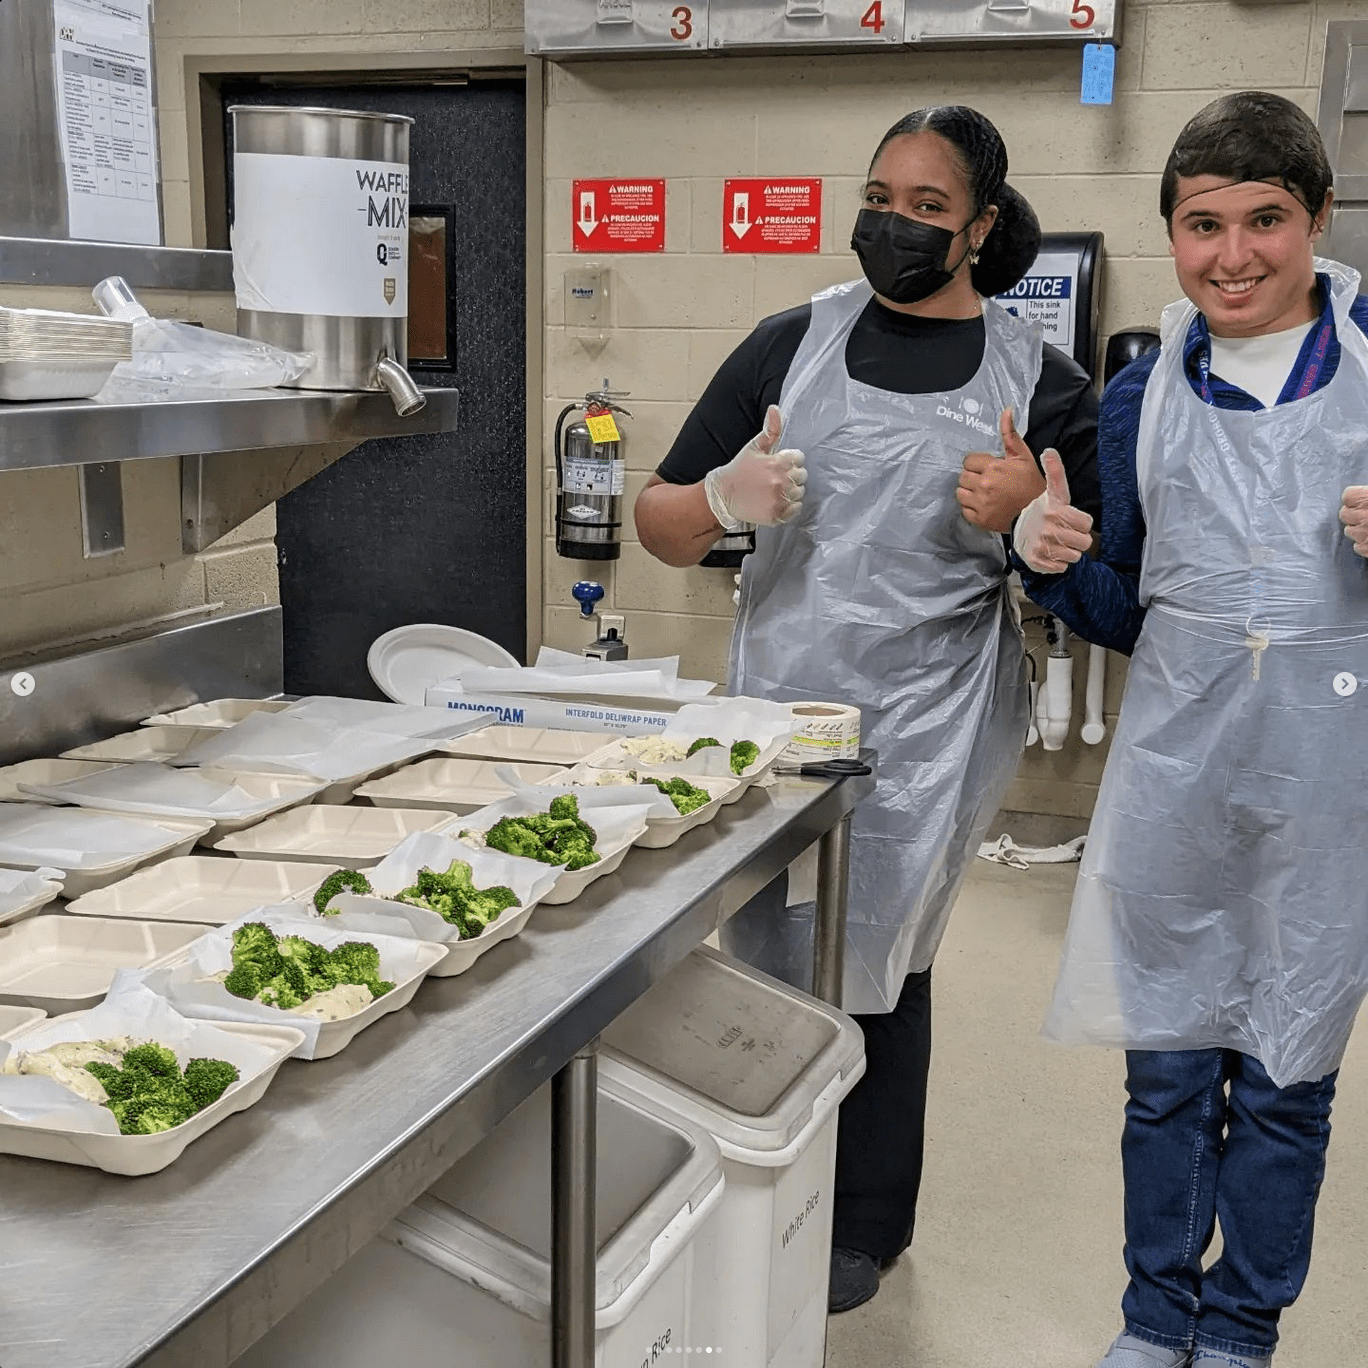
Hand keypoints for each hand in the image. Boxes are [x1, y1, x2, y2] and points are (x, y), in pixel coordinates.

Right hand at [702, 404, 806, 529]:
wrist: (723, 495)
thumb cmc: (739, 469)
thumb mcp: (754, 447)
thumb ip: (770, 430)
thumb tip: (775, 408)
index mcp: (776, 462)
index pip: (799, 458)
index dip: (790, 460)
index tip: (778, 464)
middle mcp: (780, 481)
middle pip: (802, 475)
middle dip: (791, 475)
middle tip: (775, 477)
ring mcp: (779, 499)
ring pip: (800, 492)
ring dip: (791, 491)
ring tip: (774, 489)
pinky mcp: (777, 515)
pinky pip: (796, 508)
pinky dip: (790, 506)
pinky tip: (777, 500)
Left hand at [957, 408, 1046, 532]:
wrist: (1040, 513)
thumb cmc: (1032, 484)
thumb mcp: (1023, 456)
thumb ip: (1010, 434)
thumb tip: (1006, 411)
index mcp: (993, 468)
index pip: (968, 461)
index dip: (977, 464)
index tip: (987, 469)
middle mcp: (984, 485)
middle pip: (962, 477)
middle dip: (972, 478)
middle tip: (986, 482)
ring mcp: (980, 504)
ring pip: (960, 494)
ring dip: (969, 493)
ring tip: (983, 494)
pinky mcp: (979, 520)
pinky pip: (964, 511)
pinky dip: (971, 508)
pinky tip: (984, 506)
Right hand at [1013, 449, 1093, 573]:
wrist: (1019, 531)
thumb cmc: (1042, 512)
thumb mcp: (1053, 492)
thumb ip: (1055, 472)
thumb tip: (1049, 451)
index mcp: (1055, 511)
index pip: (1086, 523)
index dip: (1080, 522)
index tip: (1069, 519)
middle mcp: (1048, 530)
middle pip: (1084, 542)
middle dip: (1076, 538)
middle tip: (1064, 532)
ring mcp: (1042, 547)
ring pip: (1074, 556)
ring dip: (1068, 551)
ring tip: (1058, 542)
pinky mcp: (1038, 562)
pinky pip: (1062, 567)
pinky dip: (1058, 562)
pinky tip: (1050, 552)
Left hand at [1340, 486, 1367, 557]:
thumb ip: (1367, 495)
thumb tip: (1362, 495)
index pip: (1347, 496)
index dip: (1354, 498)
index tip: (1358, 500)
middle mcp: (1364, 517)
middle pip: (1344, 514)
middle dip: (1352, 514)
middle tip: (1364, 514)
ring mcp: (1364, 535)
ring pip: (1349, 531)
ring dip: (1357, 529)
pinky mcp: (1367, 550)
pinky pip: (1358, 546)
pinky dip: (1364, 543)